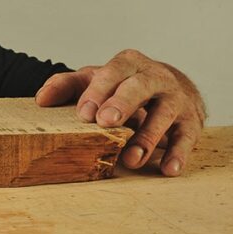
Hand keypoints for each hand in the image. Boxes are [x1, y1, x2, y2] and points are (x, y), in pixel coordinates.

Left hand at [35, 49, 205, 176]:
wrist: (172, 86)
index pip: (112, 73)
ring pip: (165, 114)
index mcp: (128, 64)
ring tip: (131, 159)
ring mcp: (176, 99)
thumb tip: (41, 100)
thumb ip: (67, 86)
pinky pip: (187, 137)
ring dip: (147, 137)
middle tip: (106, 123)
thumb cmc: (124, 85)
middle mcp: (155, 77)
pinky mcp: (191, 121)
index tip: (84, 114)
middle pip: (140, 87)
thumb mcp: (95, 80)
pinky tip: (168, 169)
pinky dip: (179, 153)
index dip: (98, 92)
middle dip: (123, 104)